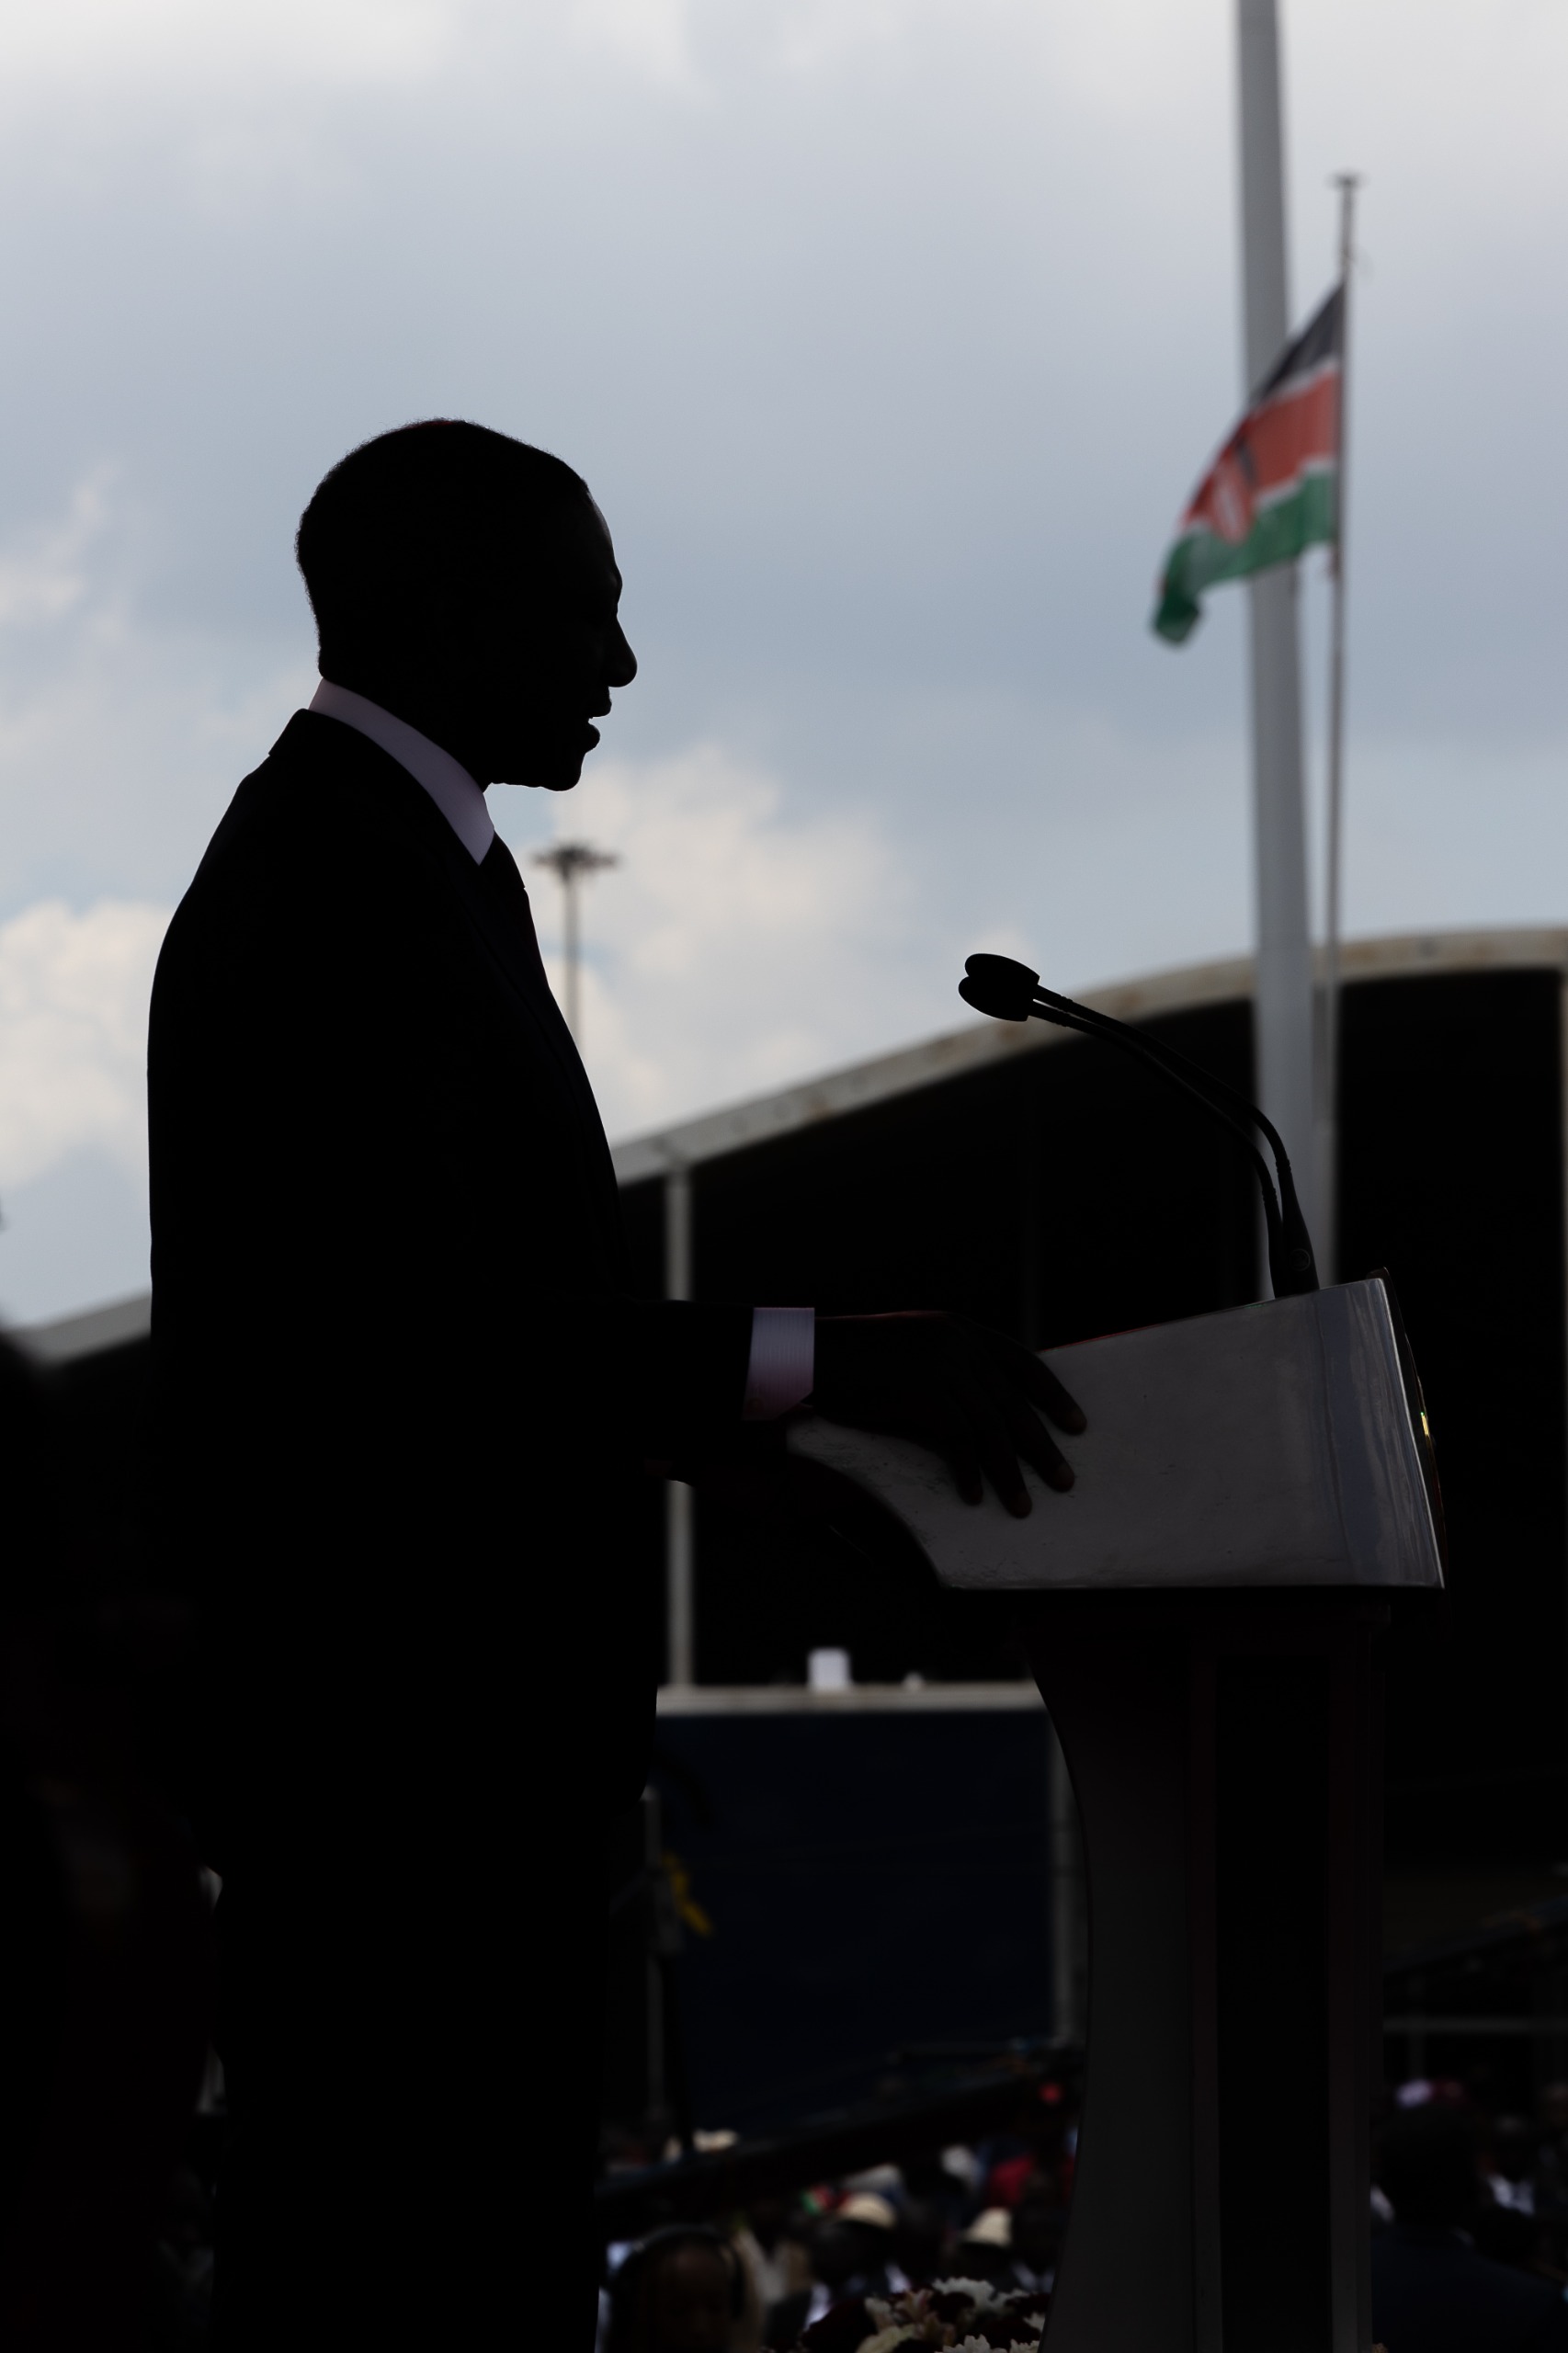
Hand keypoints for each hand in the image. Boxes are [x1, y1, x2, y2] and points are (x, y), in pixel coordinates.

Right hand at [811, 1312, 1085, 1517]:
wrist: (810, 1355)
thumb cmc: (859, 1362)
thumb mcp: (915, 1351)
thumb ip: (953, 1369)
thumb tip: (990, 1412)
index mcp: (962, 1330)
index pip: (1024, 1362)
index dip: (1053, 1396)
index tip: (1077, 1426)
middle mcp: (958, 1343)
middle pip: (1014, 1404)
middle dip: (1042, 1448)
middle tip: (1064, 1481)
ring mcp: (940, 1365)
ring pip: (990, 1428)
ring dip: (1009, 1473)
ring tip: (1022, 1505)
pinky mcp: (919, 1391)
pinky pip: (956, 1440)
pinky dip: (967, 1472)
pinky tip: (973, 1496)